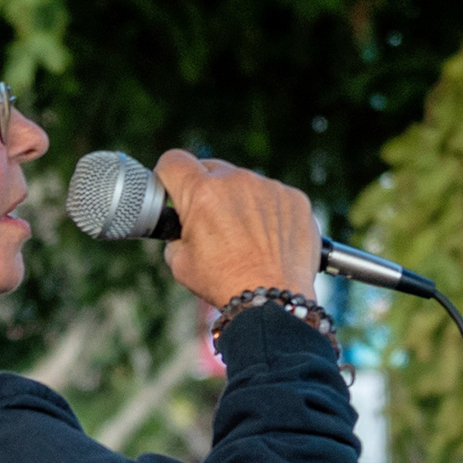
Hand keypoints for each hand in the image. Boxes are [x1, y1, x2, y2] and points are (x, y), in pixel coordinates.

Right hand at [154, 152, 323, 308]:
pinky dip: (268, 211)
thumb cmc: (224, 284)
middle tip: (210, 222)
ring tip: (244, 238)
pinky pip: (273, 195)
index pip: (174, 161)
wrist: (274, 300)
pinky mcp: (295, 198)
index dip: (168, 176)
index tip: (172, 189)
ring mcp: (270, 187)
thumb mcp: (179, 262)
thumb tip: (182, 224)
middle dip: (205, 190)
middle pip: (211, 169)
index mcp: (202, 194)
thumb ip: (176, 232)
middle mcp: (237, 181)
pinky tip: (267, 239)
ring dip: (239, 200)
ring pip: (245, 183)